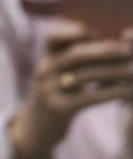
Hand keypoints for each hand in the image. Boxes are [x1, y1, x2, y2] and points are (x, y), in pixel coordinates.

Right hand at [10, 20, 132, 158]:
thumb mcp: (56, 73)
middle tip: (128, 51)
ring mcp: (49, 90)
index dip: (74, 30)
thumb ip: (72, 56)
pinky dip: (111, 93)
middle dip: (105, 50)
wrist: (35, 129)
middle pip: (75, 54)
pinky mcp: (58, 109)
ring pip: (85, 76)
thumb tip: (101, 37)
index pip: (54, 36)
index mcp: (45, 59)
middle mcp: (44, 71)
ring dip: (114, 72)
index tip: (97, 32)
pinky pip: (89, 98)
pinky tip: (127, 92)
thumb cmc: (56, 96)